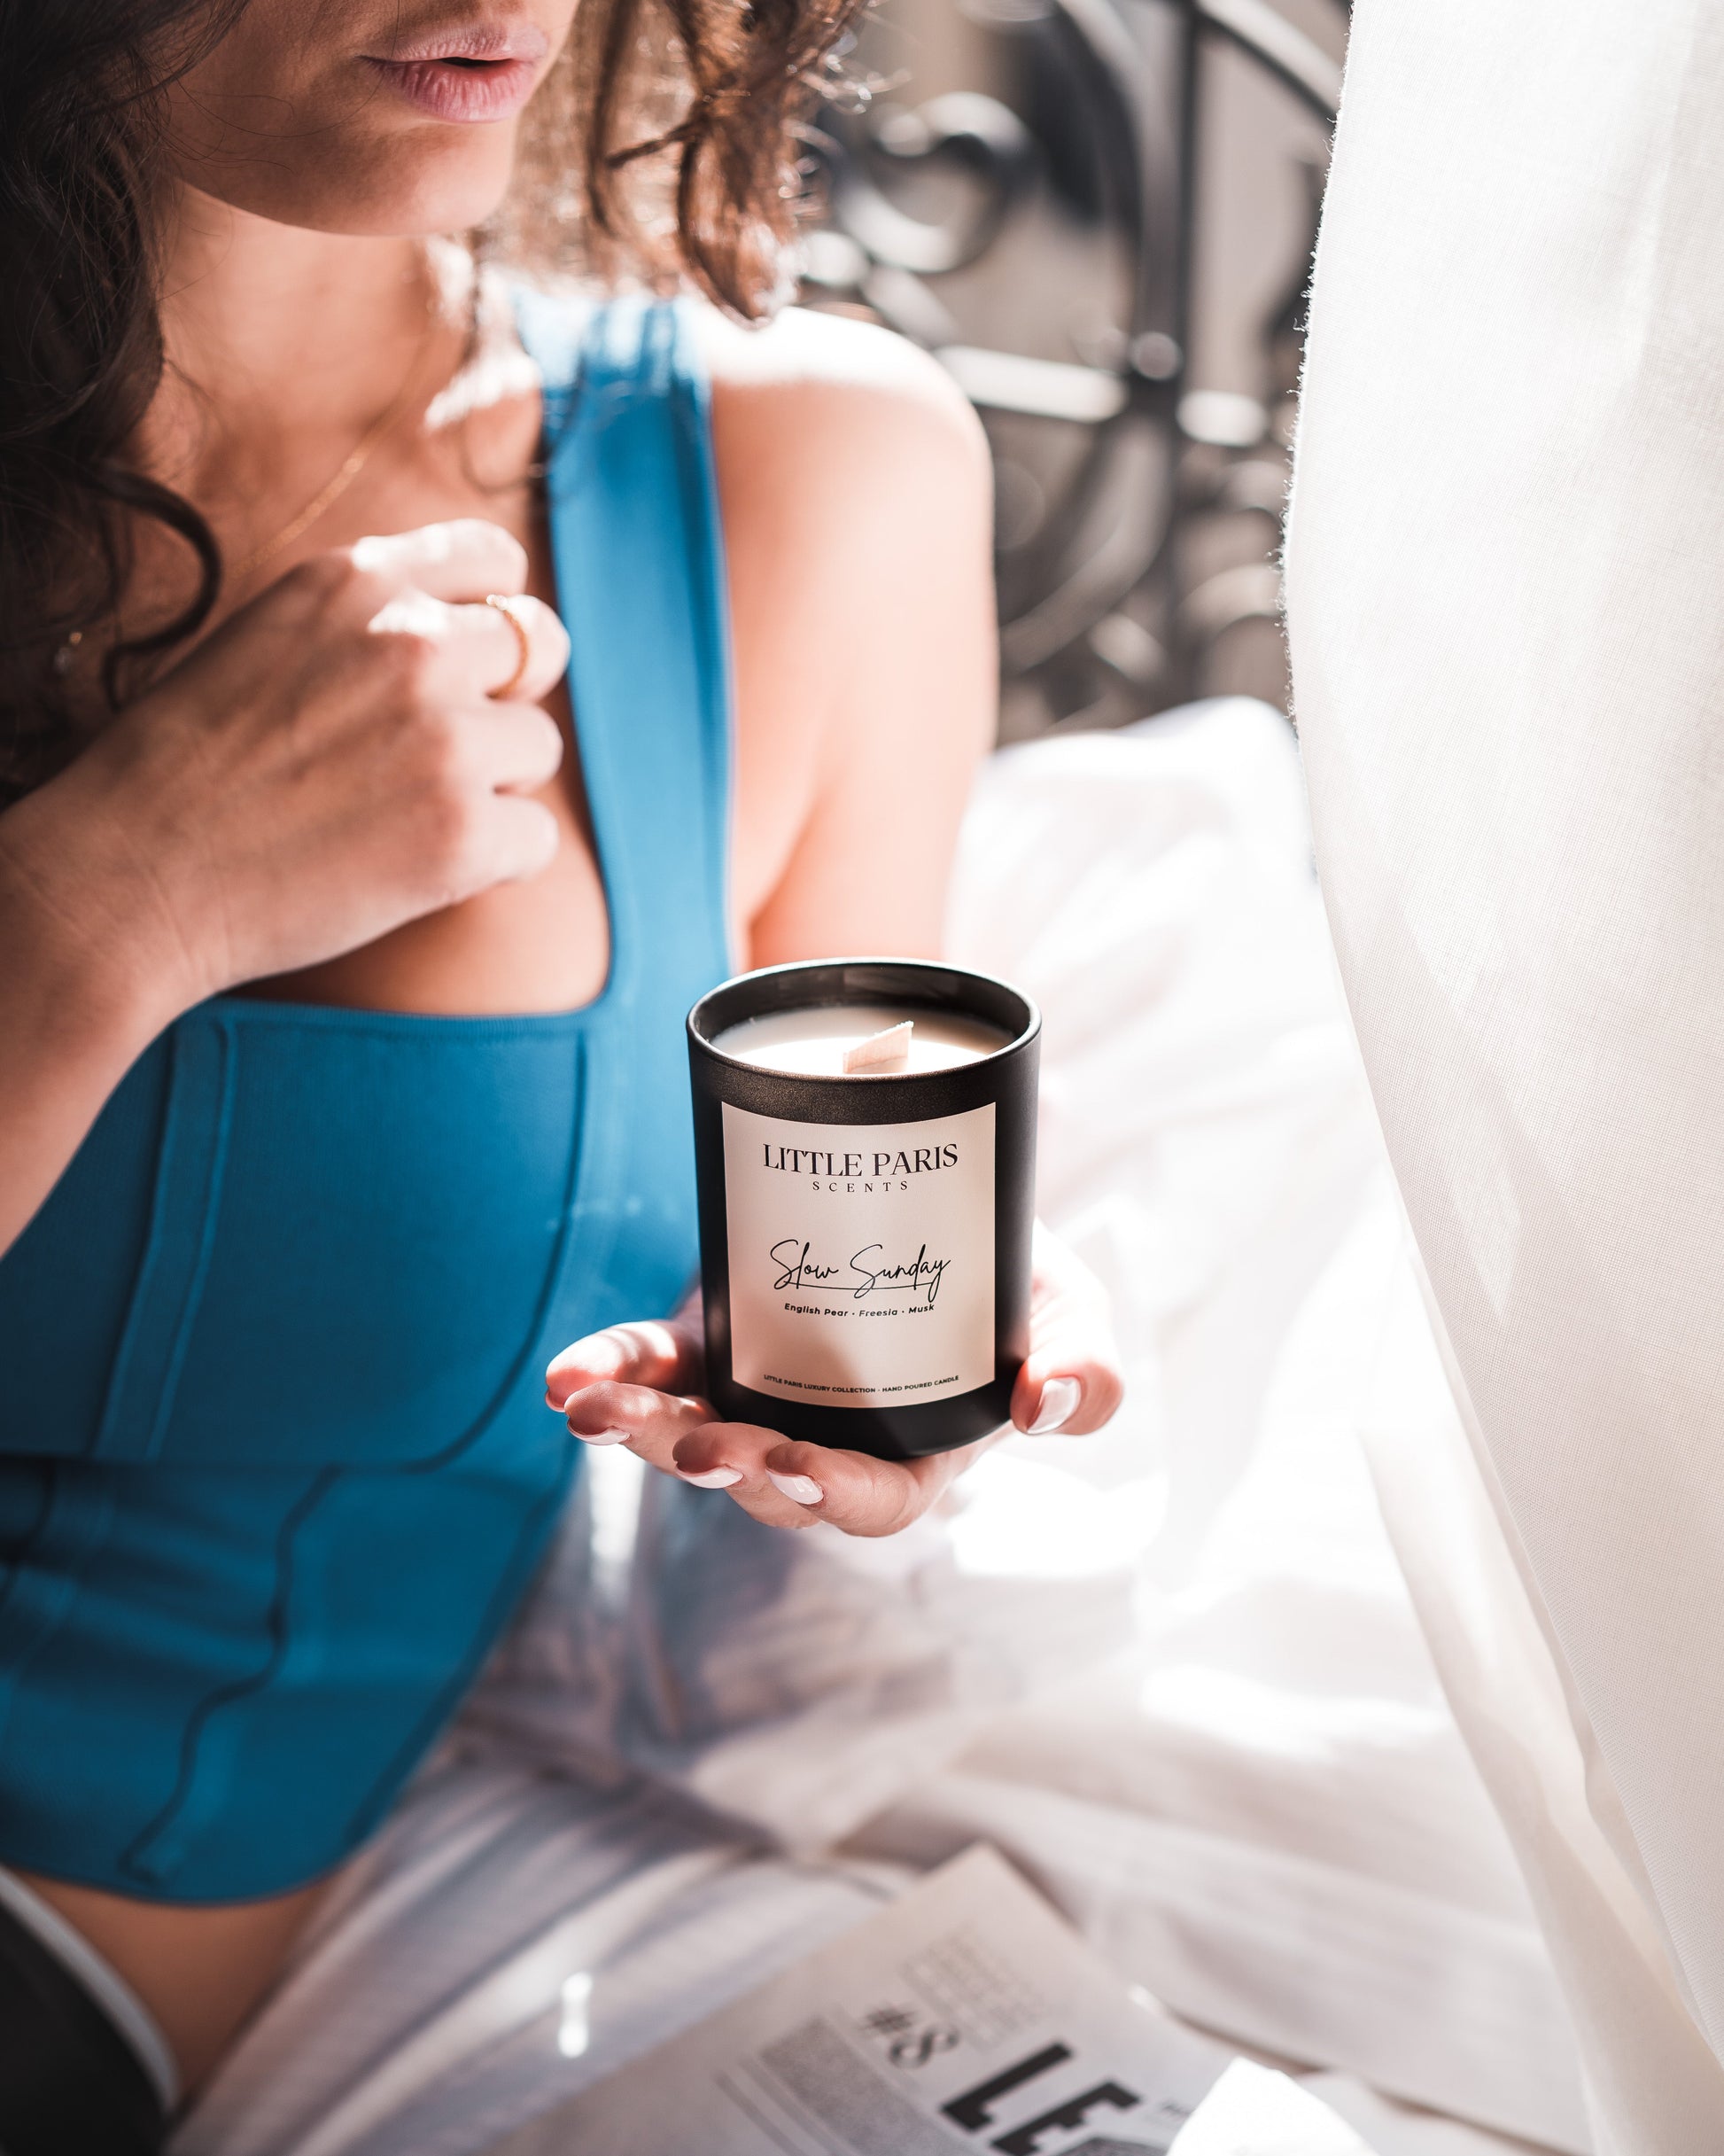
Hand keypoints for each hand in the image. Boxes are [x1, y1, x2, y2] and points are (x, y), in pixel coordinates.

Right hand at [4, 520, 569, 1018]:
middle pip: (539, 648)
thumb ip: (369, 618)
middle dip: (502, 701)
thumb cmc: (191, 769)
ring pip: (538, 747)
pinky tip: (419, 868)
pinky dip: (494, 860)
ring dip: (494, 786)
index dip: (497, 614)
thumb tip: (483, 632)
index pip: (497, 558)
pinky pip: (537, 836)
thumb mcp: (273, 637)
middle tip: (437, 755)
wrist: (133, 873)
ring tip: (402, 815)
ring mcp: (444, 736)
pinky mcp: (462, 831)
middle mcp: (411, 642)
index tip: (474, 662)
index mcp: (357, 580)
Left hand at [543, 1224, 1122, 1537]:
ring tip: (591, 1407)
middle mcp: (824, 1439)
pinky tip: (565, 1374)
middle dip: (719, 1465)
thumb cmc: (1014, 1280)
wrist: (939, 1195)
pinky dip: (608, 1370)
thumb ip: (1085, 1372)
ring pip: (692, 1432)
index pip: (870, 1504)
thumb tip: (1047, 1405)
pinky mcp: (712, 1343)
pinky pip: (654, 1370)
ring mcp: (759, 1396)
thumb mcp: (1071, 1315)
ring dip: (639, 1427)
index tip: (795, 1464)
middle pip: (762, 1479)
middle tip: (692, 1442)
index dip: (828, 1495)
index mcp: (914, 1455)